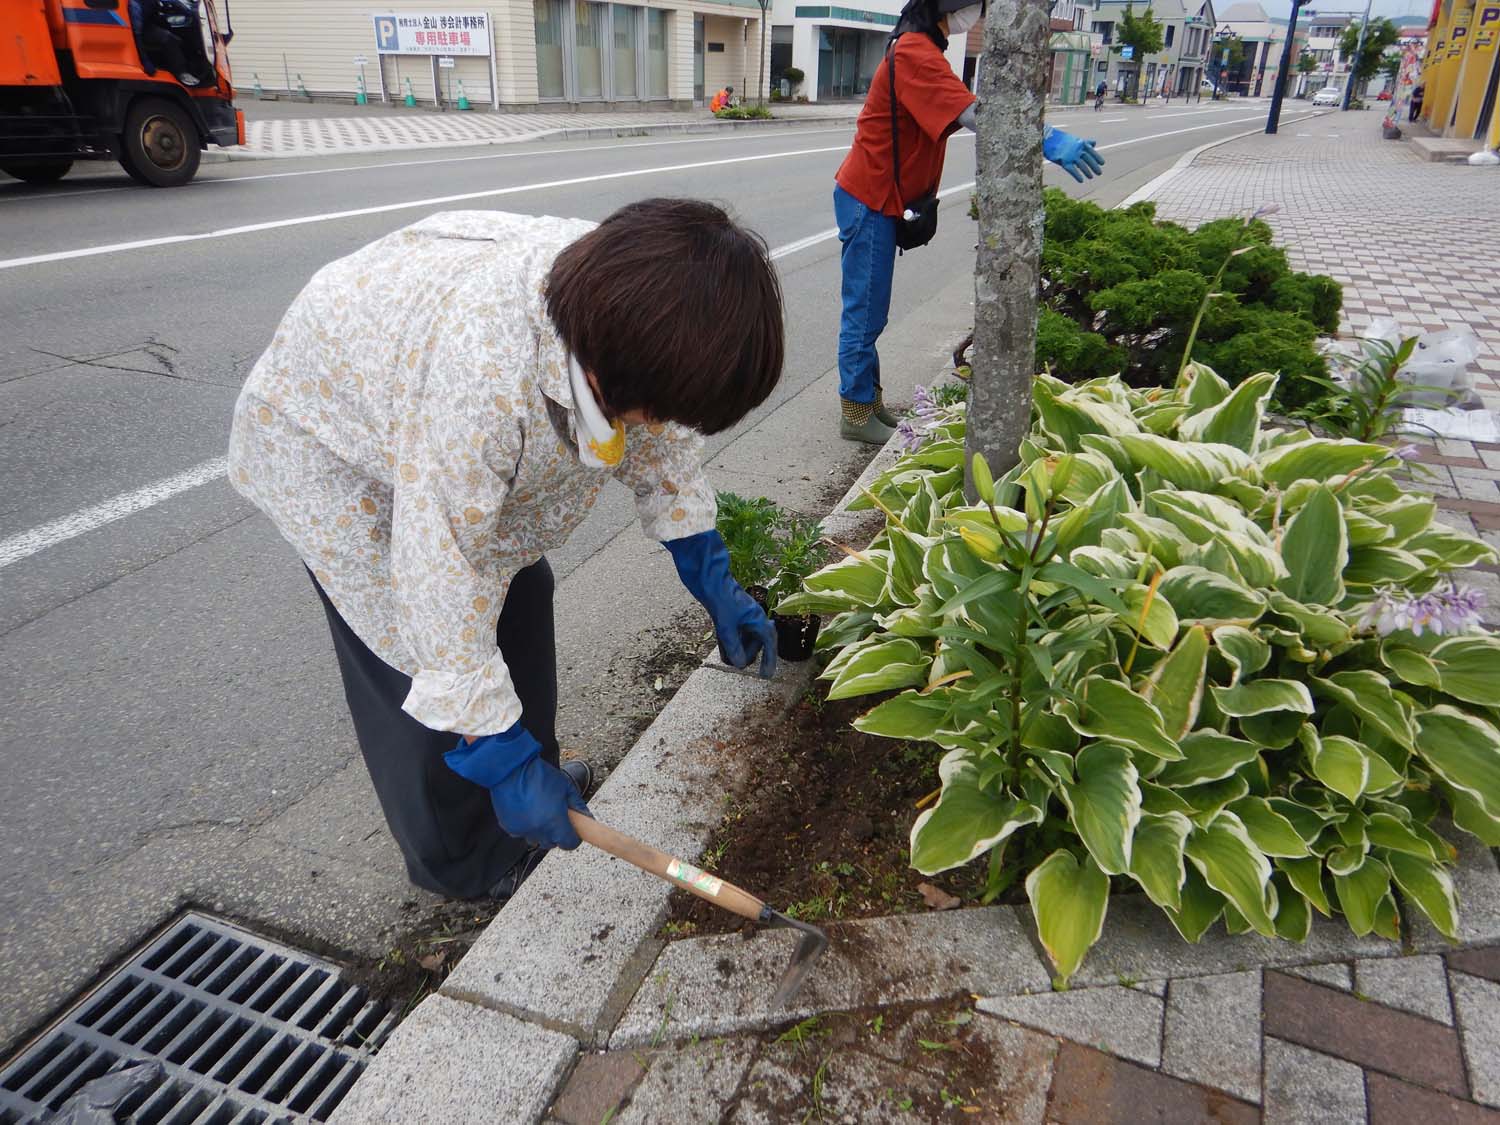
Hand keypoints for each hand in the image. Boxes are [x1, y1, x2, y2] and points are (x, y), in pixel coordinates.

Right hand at [445, 724, 590, 849]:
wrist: (511, 769)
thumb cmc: (540, 775)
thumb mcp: (565, 787)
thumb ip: (577, 805)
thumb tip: (586, 817)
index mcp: (555, 821)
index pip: (569, 843)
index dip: (573, 838)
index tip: (573, 830)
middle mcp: (538, 830)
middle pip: (552, 843)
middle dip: (556, 834)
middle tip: (556, 817)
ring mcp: (523, 830)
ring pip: (536, 839)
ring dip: (540, 831)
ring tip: (540, 812)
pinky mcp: (509, 827)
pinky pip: (521, 833)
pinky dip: (525, 826)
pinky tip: (526, 810)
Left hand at [665, 530, 777, 677]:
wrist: (708, 577)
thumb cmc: (720, 598)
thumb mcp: (725, 626)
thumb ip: (733, 646)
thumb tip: (740, 665)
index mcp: (757, 618)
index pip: (769, 643)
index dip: (769, 660)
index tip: (765, 676)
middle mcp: (752, 617)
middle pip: (756, 642)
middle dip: (748, 654)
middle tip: (738, 664)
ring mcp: (741, 615)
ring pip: (744, 637)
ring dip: (737, 648)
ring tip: (728, 658)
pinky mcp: (730, 613)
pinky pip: (735, 632)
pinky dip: (730, 641)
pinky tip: (723, 649)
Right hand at [1043, 128, 1105, 182]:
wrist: (1050, 140)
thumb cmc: (1063, 141)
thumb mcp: (1076, 140)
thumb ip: (1086, 142)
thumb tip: (1094, 143)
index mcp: (1081, 143)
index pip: (1091, 151)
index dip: (1097, 158)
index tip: (1102, 164)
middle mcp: (1077, 149)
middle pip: (1088, 159)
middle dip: (1094, 166)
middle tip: (1099, 173)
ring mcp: (1071, 155)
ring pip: (1081, 165)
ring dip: (1087, 172)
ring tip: (1091, 177)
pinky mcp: (1064, 161)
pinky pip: (1072, 170)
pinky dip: (1077, 176)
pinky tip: (1081, 181)